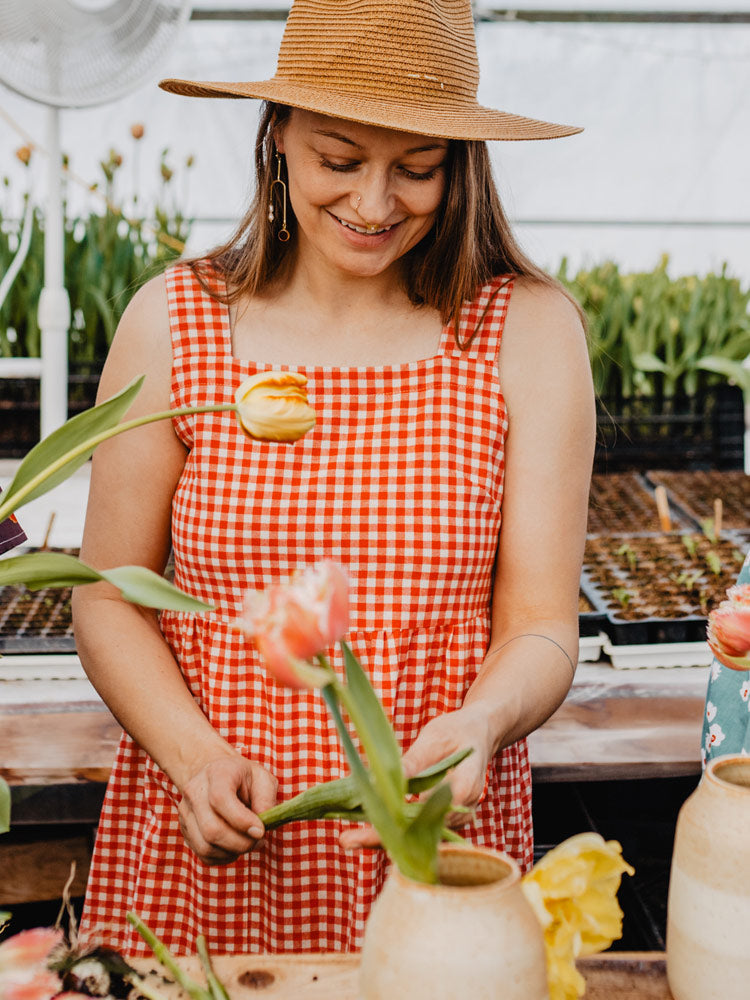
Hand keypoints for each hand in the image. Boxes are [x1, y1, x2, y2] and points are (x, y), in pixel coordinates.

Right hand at [177, 753, 277, 864]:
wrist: (215, 775)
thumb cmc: (243, 778)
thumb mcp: (262, 778)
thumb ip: (266, 800)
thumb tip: (260, 827)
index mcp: (217, 772)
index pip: (220, 799)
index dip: (241, 820)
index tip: (260, 831)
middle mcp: (195, 791)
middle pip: (212, 829)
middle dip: (240, 843)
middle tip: (258, 841)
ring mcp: (186, 812)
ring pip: (205, 846)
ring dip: (232, 852)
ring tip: (248, 843)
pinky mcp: (185, 829)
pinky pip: (203, 854)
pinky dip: (223, 857)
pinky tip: (235, 846)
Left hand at [339, 704, 493, 850]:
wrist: (479, 733)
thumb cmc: (457, 730)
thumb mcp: (434, 737)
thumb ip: (413, 762)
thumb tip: (382, 780)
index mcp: (465, 788)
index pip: (426, 816)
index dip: (395, 826)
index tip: (366, 830)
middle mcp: (463, 811)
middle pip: (419, 834)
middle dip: (382, 839)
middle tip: (346, 840)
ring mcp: (456, 818)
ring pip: (418, 836)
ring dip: (386, 836)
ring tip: (350, 838)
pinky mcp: (446, 818)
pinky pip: (419, 829)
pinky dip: (395, 828)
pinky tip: (367, 827)